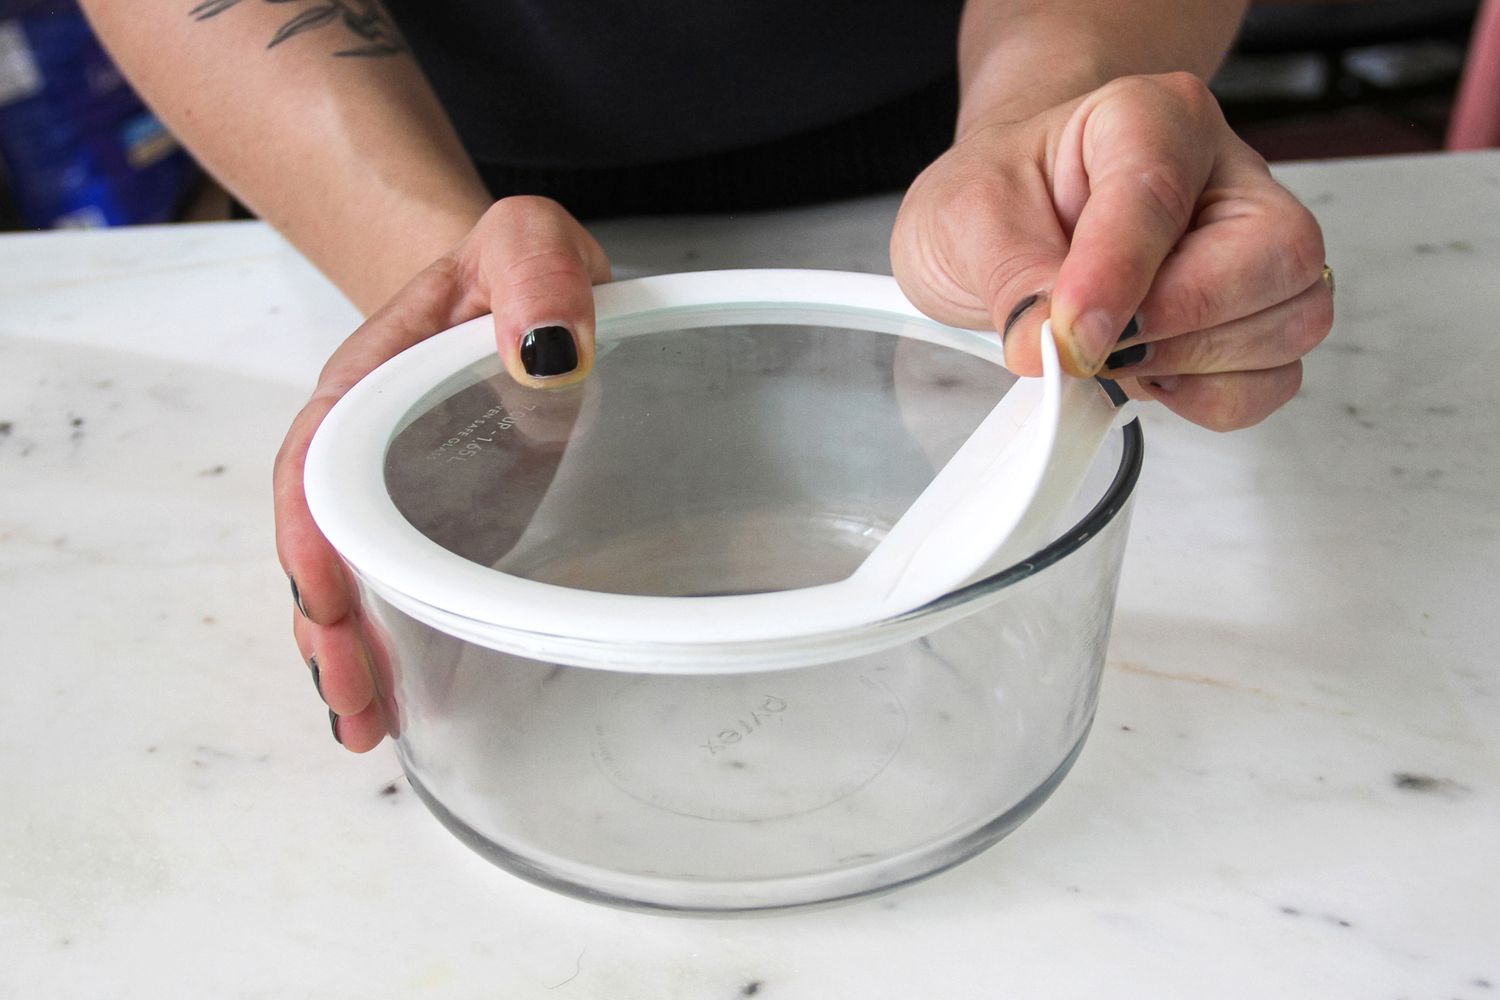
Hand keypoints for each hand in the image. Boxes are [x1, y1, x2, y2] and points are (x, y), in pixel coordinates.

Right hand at [273, 196, 610, 750]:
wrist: (521, 284)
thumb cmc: (516, 266)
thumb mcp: (528, 239)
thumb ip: (535, 272)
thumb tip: (547, 354)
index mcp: (370, 379)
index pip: (317, 460)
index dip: (315, 533)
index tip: (326, 599)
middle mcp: (370, 441)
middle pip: (322, 538)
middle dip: (326, 623)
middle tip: (353, 701)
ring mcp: (404, 486)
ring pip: (354, 572)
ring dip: (353, 650)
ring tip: (366, 726)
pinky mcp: (444, 517)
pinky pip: (400, 578)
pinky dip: (394, 638)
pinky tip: (405, 698)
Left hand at [891, 72, 1331, 430]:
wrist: (1013, 212)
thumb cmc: (1004, 194)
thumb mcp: (963, 218)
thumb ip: (1010, 280)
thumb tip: (1049, 349)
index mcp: (1153, 117)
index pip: (1161, 194)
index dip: (1117, 277)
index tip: (1071, 334)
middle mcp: (1225, 175)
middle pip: (1277, 254)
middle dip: (1181, 322)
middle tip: (1095, 344)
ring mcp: (1254, 247)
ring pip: (1293, 319)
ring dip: (1195, 364)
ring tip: (1116, 352)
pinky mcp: (1257, 315)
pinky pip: (1275, 377)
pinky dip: (1212, 397)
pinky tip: (1152, 374)